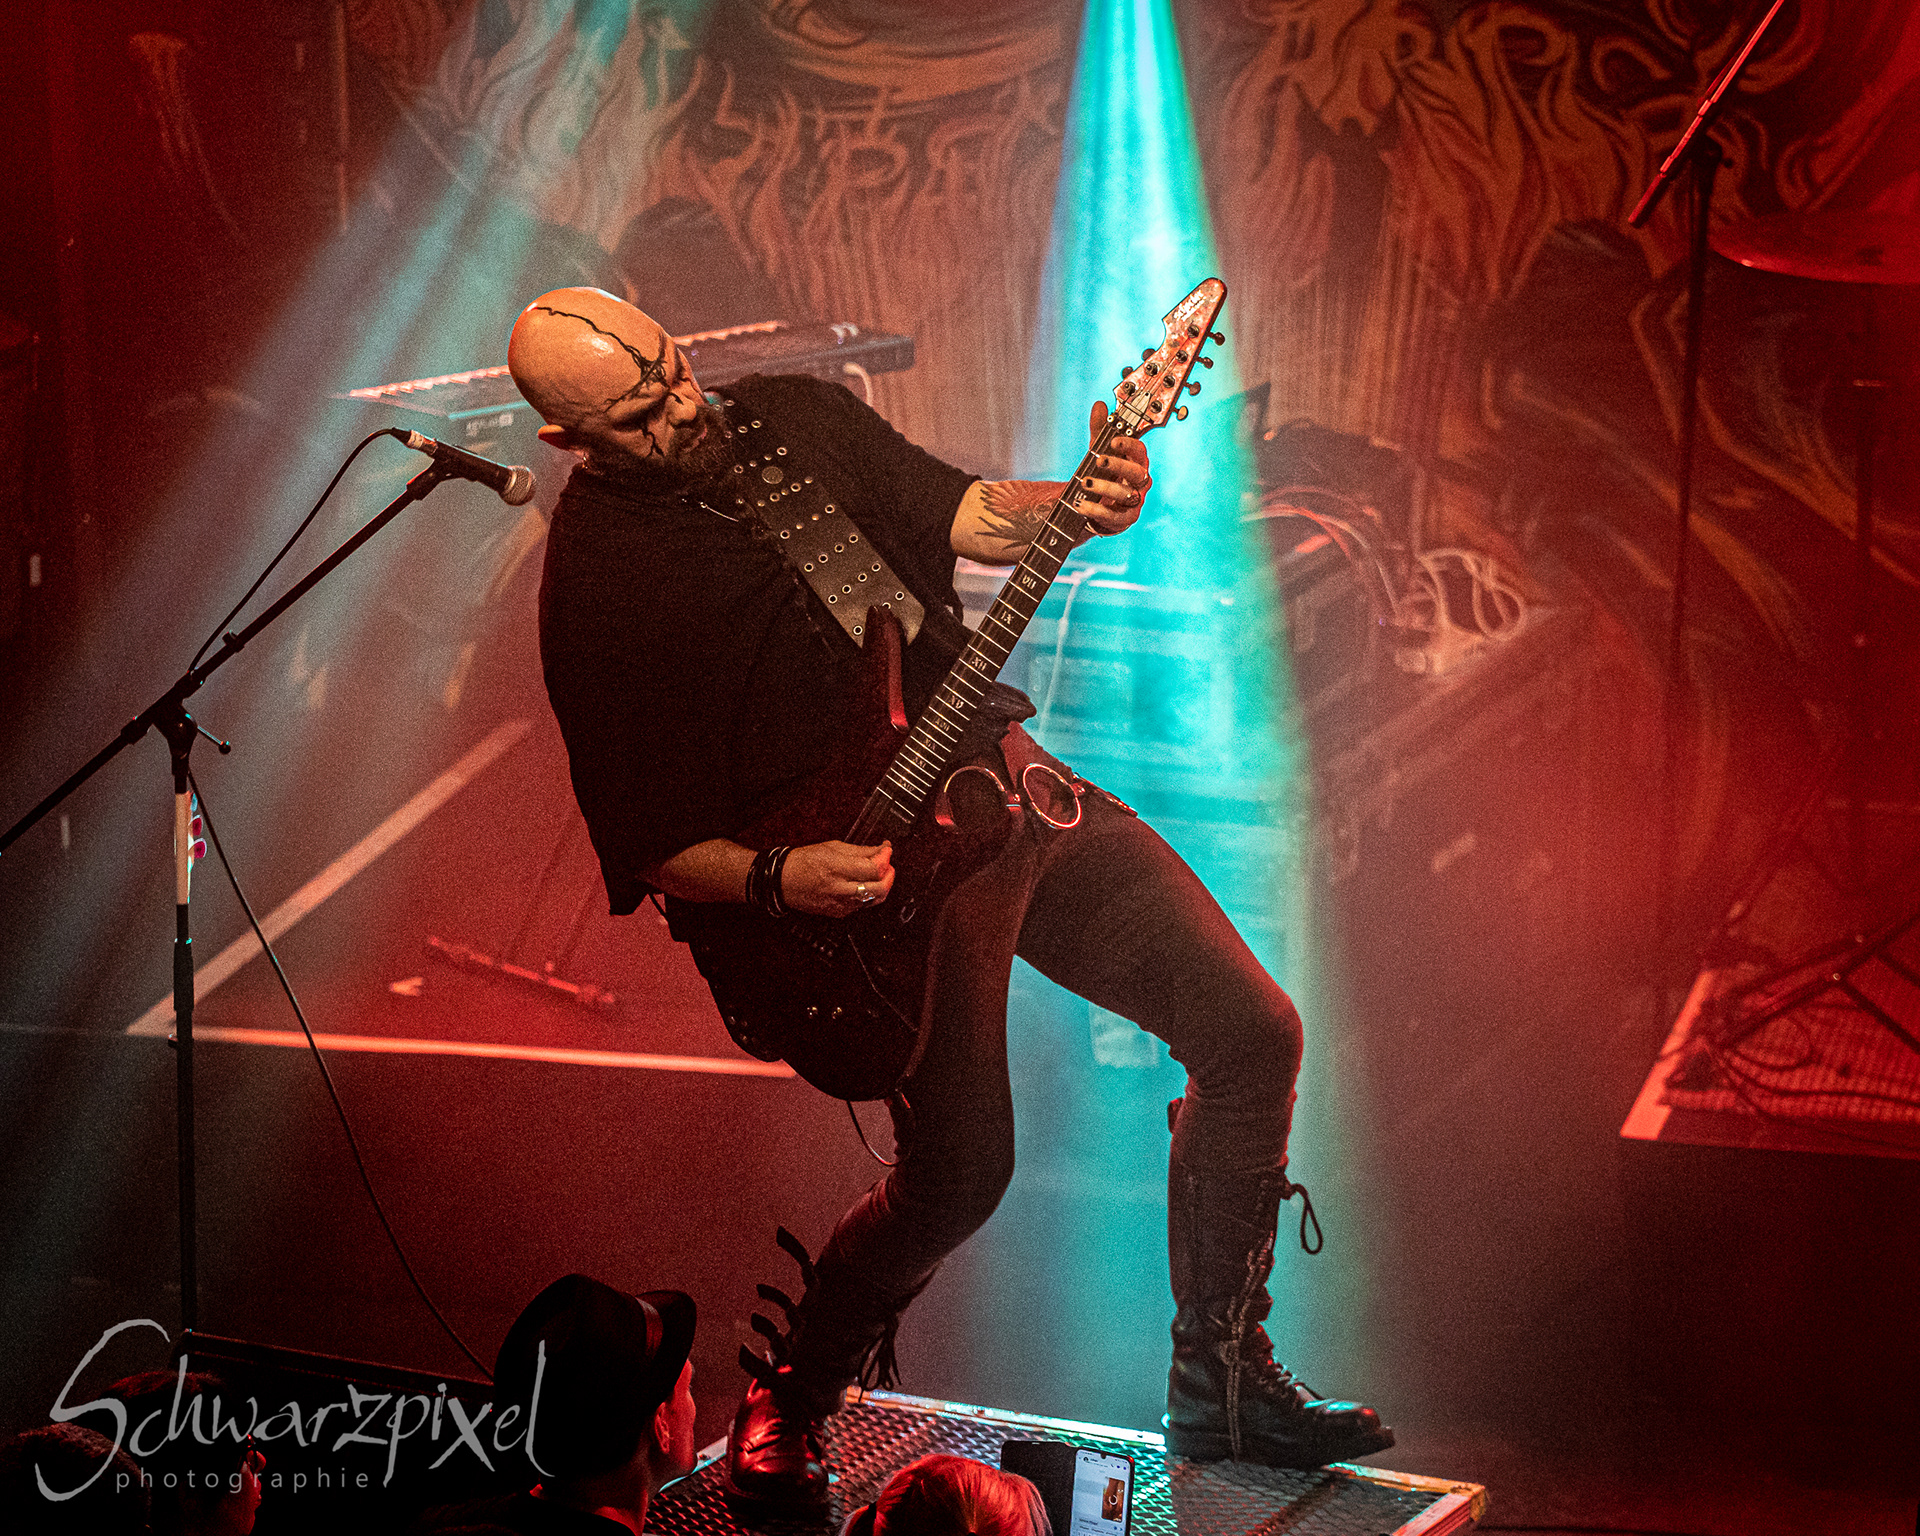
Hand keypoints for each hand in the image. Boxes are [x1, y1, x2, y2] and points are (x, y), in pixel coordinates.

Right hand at [779, 839, 893, 916]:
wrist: (782, 881)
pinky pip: (863, 905)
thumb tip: (880, 849)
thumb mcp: (831, 847)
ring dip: (882, 885)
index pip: (873, 867)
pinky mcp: (839, 912)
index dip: (885, 857)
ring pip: (875, 899)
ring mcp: (840, 903)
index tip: (886, 850)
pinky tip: (865, 884)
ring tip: (879, 874)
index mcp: (837, 868)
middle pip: (879, 887)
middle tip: (887, 864)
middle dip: (890, 874)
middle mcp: (840, 888)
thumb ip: (859, 850)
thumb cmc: (802, 862)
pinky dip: (870, 894)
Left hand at [1078, 400, 1151, 537]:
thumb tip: (1099, 405)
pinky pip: (1115, 517)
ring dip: (1106, 488)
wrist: (1100, 504)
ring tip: (1084, 483)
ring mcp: (1134, 502)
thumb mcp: (1100, 450)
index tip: (1113, 441)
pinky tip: (1081, 505)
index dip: (1129, 445)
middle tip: (1098, 460)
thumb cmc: (1105, 474)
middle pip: (1138, 473)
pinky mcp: (1124, 520)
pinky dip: (1097, 511)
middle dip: (1118, 466)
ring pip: (1127, 495)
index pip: (1140, 451)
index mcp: (1137, 462)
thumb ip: (1099, 429)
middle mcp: (1140, 482)